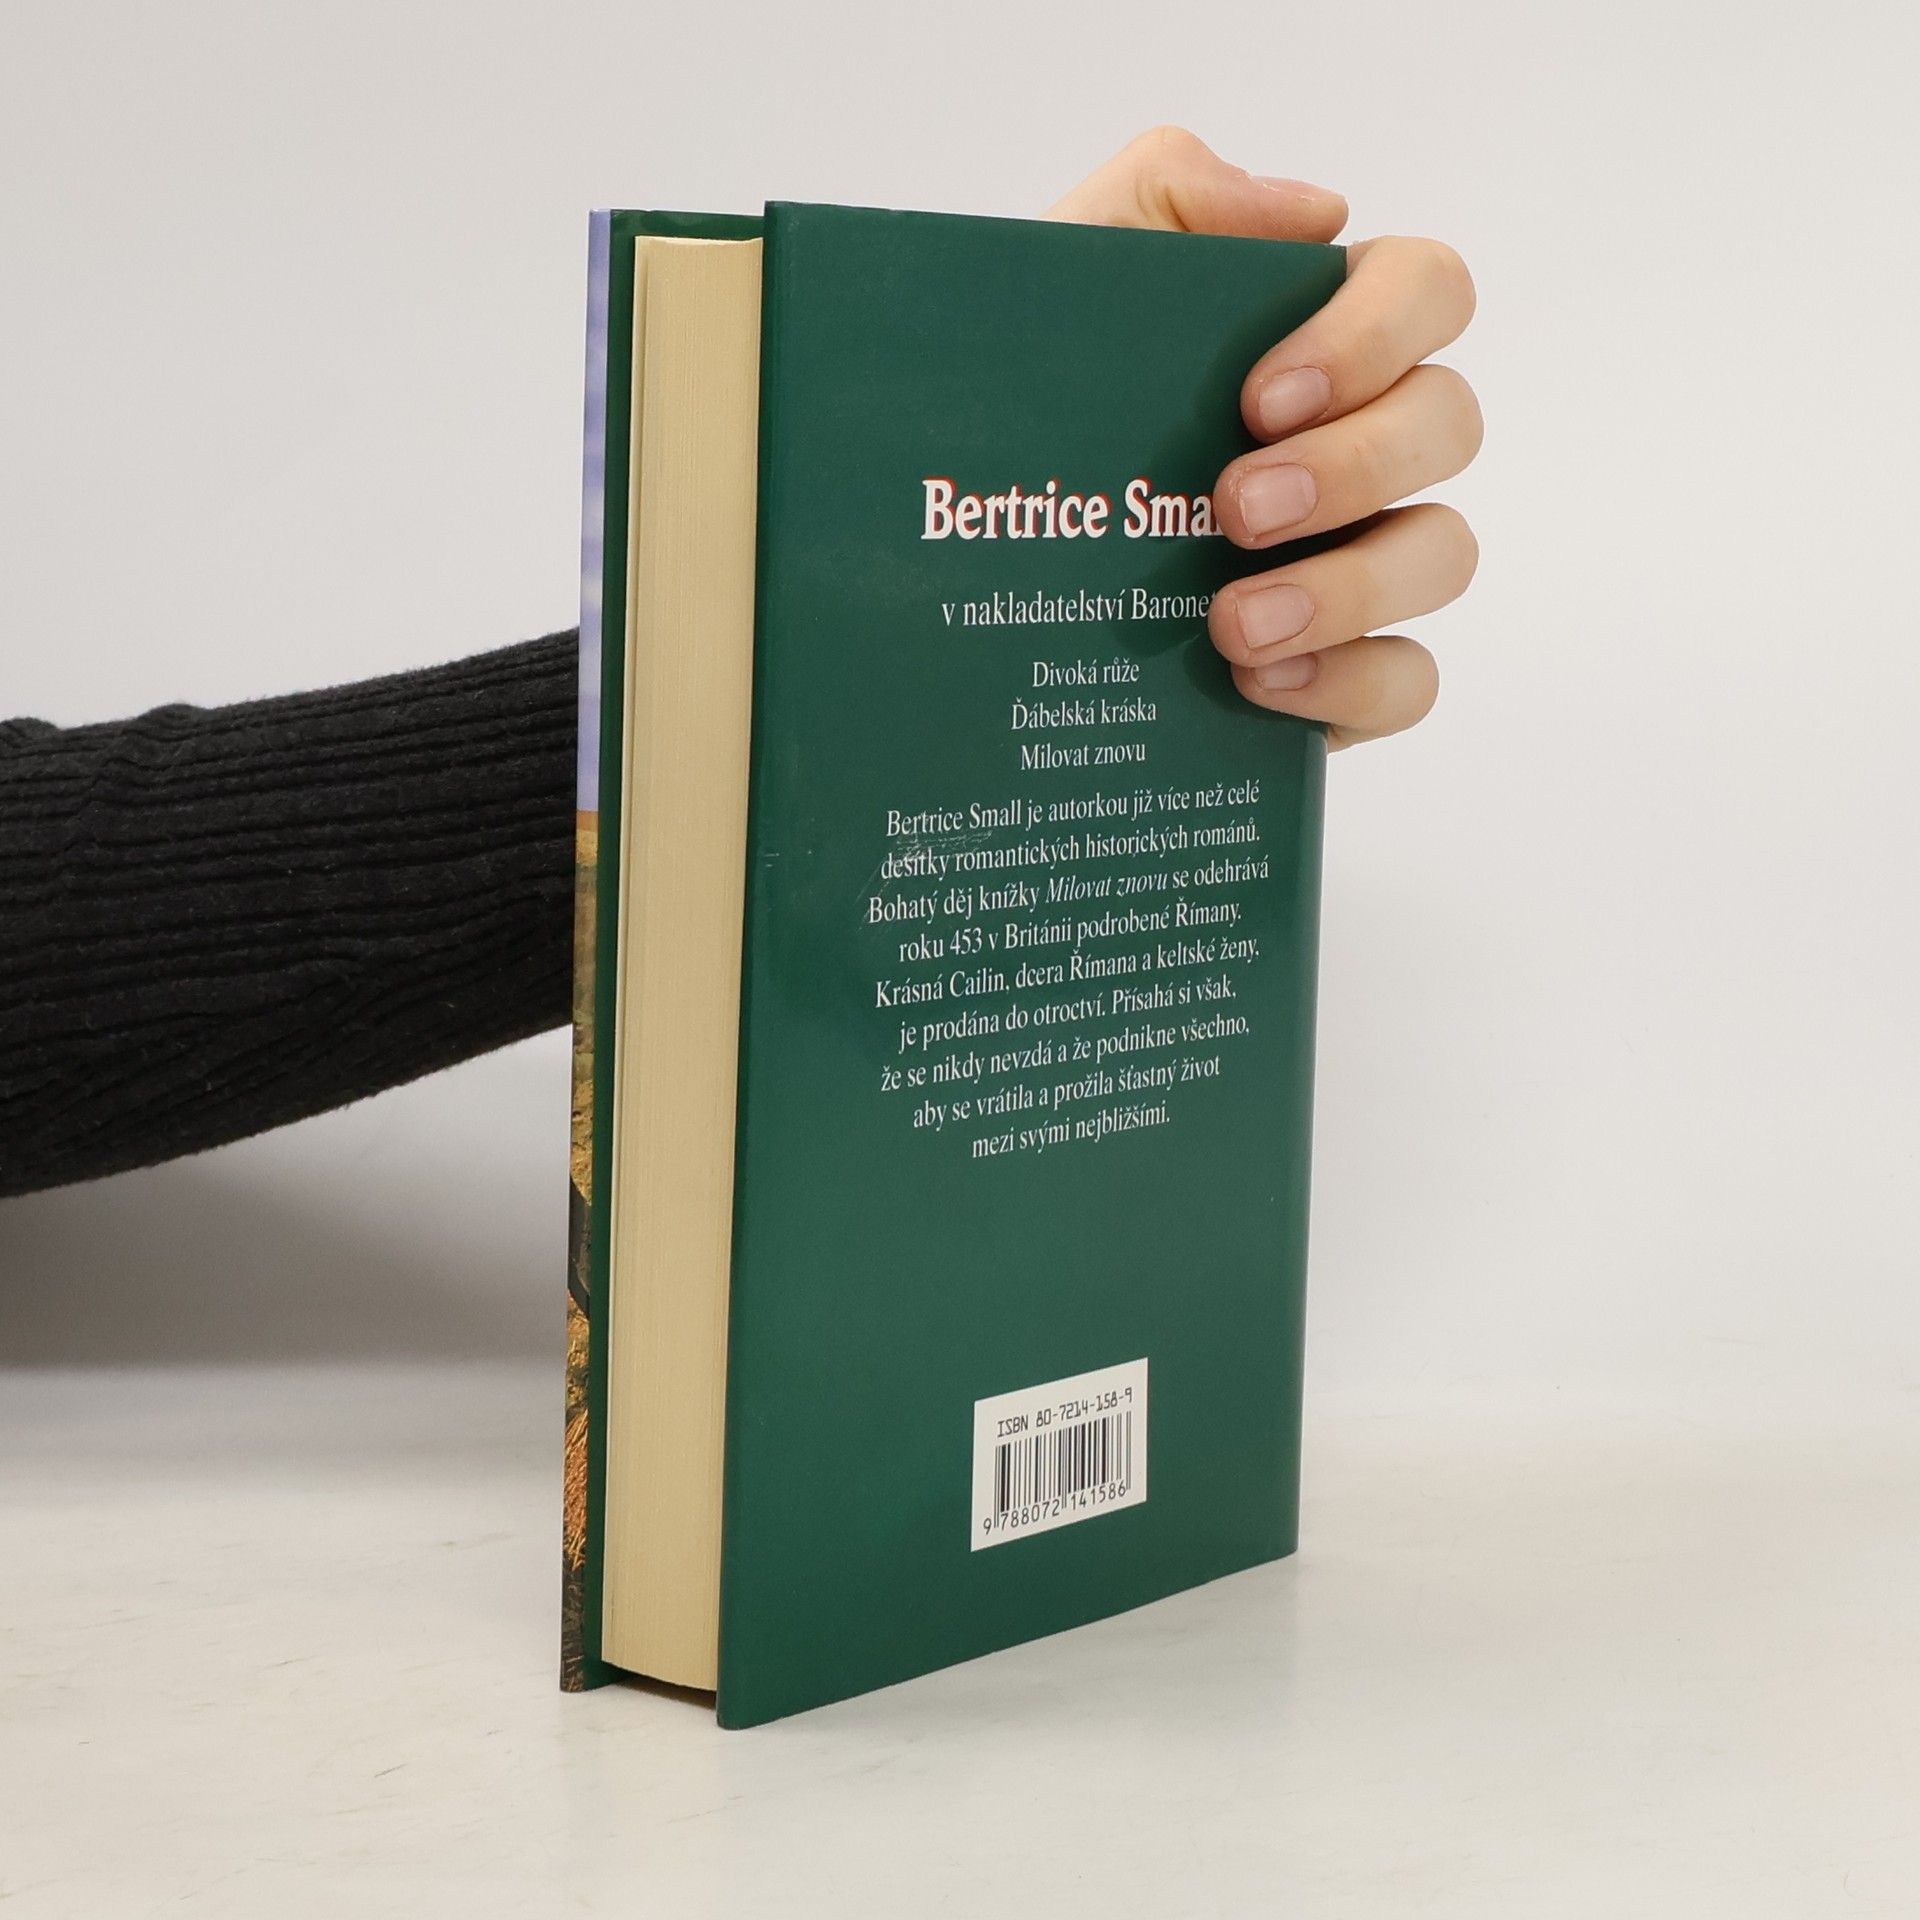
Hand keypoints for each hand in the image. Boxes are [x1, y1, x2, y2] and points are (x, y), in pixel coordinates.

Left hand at [1049, 128, 1479, 748]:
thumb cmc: (1016, 410)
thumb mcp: (1058, 278)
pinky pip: (1407, 680)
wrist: (943, 570)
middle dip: (1354, 466)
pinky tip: (1254, 685)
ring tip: (1232, 624)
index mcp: (1314, 336)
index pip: (1425, 291)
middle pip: (1448, 425)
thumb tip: (1317, 213)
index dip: (1374, 335)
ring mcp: (1357, 560)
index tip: (1259, 396)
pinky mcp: (1337, 670)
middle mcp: (1358, 443)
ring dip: (1350, 587)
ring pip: (1442, 555)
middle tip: (1233, 510)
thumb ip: (1164, 197)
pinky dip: (1350, 681)